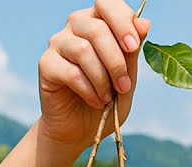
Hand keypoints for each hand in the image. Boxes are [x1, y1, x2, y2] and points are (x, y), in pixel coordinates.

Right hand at [38, 0, 150, 150]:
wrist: (81, 128)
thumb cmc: (106, 99)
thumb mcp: (127, 77)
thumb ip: (133, 52)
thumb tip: (144, 23)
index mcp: (98, 21)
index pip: (107, 4)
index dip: (122, 22)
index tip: (133, 47)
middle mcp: (75, 26)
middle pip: (97, 29)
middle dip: (116, 61)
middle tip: (124, 86)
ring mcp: (58, 43)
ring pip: (83, 50)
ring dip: (102, 78)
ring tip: (108, 98)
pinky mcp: (46, 64)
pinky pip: (70, 72)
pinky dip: (88, 89)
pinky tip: (95, 100)